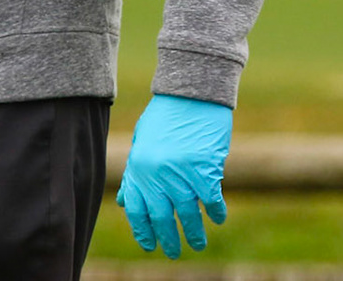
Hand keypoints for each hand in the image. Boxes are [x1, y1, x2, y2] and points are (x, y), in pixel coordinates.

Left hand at [116, 94, 232, 258]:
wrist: (192, 91)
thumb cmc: (166, 112)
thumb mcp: (141, 141)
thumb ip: (134, 172)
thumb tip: (124, 202)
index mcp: (138, 167)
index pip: (137, 210)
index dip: (144, 231)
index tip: (151, 245)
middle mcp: (157, 175)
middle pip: (162, 219)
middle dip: (169, 240)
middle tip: (175, 252)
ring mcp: (182, 174)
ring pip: (187, 215)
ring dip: (193, 233)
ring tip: (197, 244)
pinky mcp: (206, 169)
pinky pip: (211, 200)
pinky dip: (216, 212)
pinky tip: (218, 218)